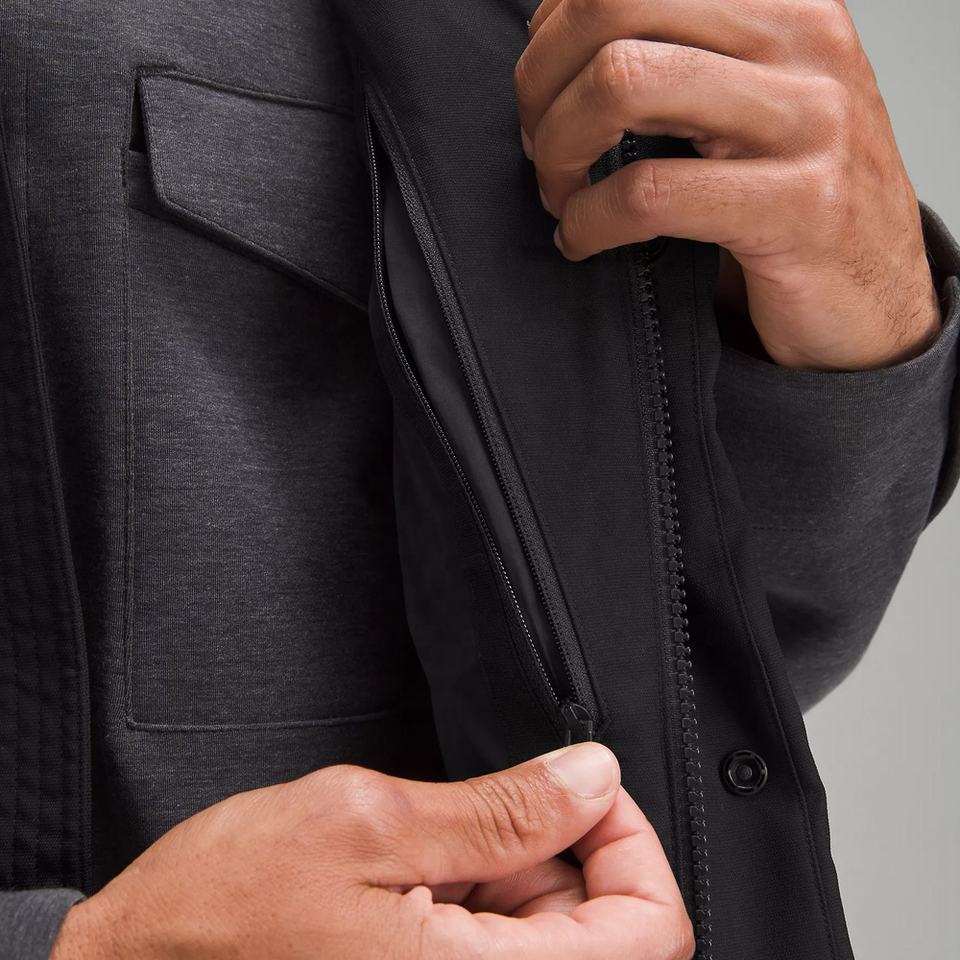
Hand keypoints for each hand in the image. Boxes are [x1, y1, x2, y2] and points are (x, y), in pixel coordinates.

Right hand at [51, 743, 693, 959]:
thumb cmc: (224, 912)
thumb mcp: (366, 825)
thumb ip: (498, 808)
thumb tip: (592, 776)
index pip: (647, 933)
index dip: (631, 844)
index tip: (585, 788)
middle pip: (603, 929)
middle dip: (556, 848)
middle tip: (474, 811)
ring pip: (550, 933)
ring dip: (510, 871)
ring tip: (426, 849)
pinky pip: (498, 945)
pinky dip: (479, 895)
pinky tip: (418, 875)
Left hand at [516, 0, 940, 369]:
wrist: (873, 292)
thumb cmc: (792, 196)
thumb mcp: (745, 100)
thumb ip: (680, 57)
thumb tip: (557, 37)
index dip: (555, 30)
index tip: (542, 91)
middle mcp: (802, 37)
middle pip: (613, 6)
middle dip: (541, 84)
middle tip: (538, 144)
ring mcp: (807, 120)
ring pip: (623, 82)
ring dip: (558, 150)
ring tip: (559, 193)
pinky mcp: (797, 206)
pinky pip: (647, 194)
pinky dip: (587, 221)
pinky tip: (580, 239)